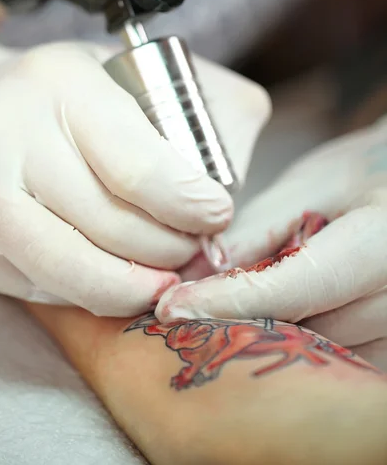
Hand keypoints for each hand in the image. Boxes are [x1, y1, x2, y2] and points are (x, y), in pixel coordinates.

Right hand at [0, 36, 269, 315]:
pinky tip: (108, 276)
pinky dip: (85, 291)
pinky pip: (37, 287)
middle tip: (190, 249)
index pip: (138, 168)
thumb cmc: (58, 100)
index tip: (214, 215)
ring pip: (70, 270)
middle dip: (169, 251)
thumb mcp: (129, 75)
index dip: (189, 205)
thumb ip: (204, 109)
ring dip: (131, 287)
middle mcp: (4, 131)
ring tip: (159, 279)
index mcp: (59, 82)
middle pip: (110, 226)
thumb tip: (232, 178)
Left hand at [156, 116, 386, 369]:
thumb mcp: (311, 188)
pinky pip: (335, 364)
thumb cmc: (365, 173)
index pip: (291, 289)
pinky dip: (294, 348)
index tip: (171, 307)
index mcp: (383, 244)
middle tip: (183, 315)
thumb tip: (194, 277)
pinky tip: (268, 323)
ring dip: (264, 339)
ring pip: (313, 357)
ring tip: (221, 316)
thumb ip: (256, 235)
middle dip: (236, 325)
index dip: (224, 301)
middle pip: (299, 333)